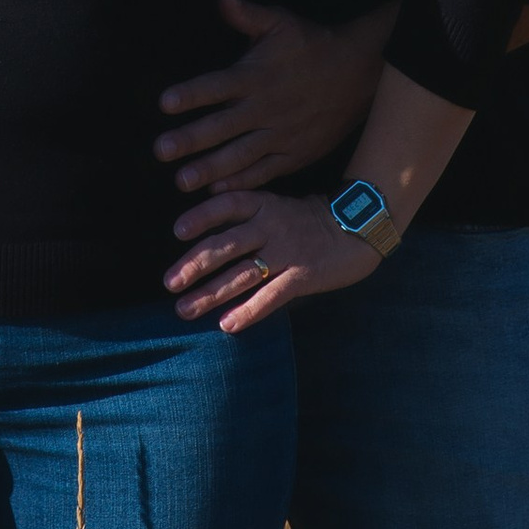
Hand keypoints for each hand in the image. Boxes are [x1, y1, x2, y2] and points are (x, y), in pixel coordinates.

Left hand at [153, 0, 394, 193]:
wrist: (361, 73)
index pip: (217, 85)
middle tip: (160, 150)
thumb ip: (247, 15)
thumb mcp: (282, 22)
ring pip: (241, 155)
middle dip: (191, 138)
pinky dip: (244, 183)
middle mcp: (266, 107)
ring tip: (183, 181)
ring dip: (211, 169)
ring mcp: (281, 134)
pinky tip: (219, 194)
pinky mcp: (296, 154)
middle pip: (223, 125)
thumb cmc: (312, 44)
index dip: (191, 93)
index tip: (164, 103)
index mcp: (256, 75)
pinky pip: (266, 172)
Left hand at [164, 184, 381, 335]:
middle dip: (194, 264)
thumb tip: (204, 233)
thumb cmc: (310, 218)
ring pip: (242, 274)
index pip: (227, 205)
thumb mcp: (276, 205)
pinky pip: (271, 296)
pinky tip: (226, 324)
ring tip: (184, 309)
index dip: (201, 217)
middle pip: (226, 245)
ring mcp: (287, 252)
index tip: (178, 231)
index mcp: (264, 204)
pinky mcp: (302, 276)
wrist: (359, 228)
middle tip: (169, 282)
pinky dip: (248, 311)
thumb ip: (245, 215)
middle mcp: (272, 225)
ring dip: (210, 293)